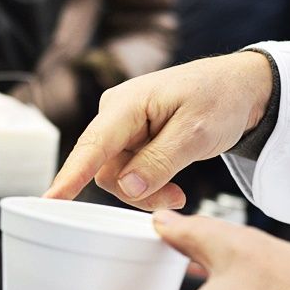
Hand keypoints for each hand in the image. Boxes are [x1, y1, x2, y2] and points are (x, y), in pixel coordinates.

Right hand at [44, 51, 272, 209]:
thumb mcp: (196, 133)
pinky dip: (150, 185)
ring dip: (147, 191)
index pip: (92, 146)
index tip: (50, 200)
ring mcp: (122, 128)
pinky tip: (173, 184)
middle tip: (177, 198)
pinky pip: (129, 173)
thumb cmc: (220, 99)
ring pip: (118, 177)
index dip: (70, 176)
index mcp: (127, 104)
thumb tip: (127, 187)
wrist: (240, 89)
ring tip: (180, 192)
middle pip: (105, 170)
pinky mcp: (132, 140)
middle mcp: (116, 114)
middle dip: (136, 192)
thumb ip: (160, 161)